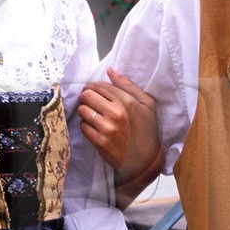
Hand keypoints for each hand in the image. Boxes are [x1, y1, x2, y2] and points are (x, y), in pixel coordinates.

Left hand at [78, 69, 162, 193]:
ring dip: (85, 111)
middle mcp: (116, 113)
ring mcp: (107, 129)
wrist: (146, 160)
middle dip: (86, 97)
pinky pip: (83, 127)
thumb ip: (128, 85)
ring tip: (92, 115)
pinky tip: (95, 127)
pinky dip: (86, 126)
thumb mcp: (147, 104)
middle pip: (87, 95)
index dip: (93, 86)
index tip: (93, 91)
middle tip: (90, 102)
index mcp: (127, 101)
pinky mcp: (100, 142)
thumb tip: (109, 70)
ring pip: (83, 110)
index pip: (100, 86)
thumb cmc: (147, 129)